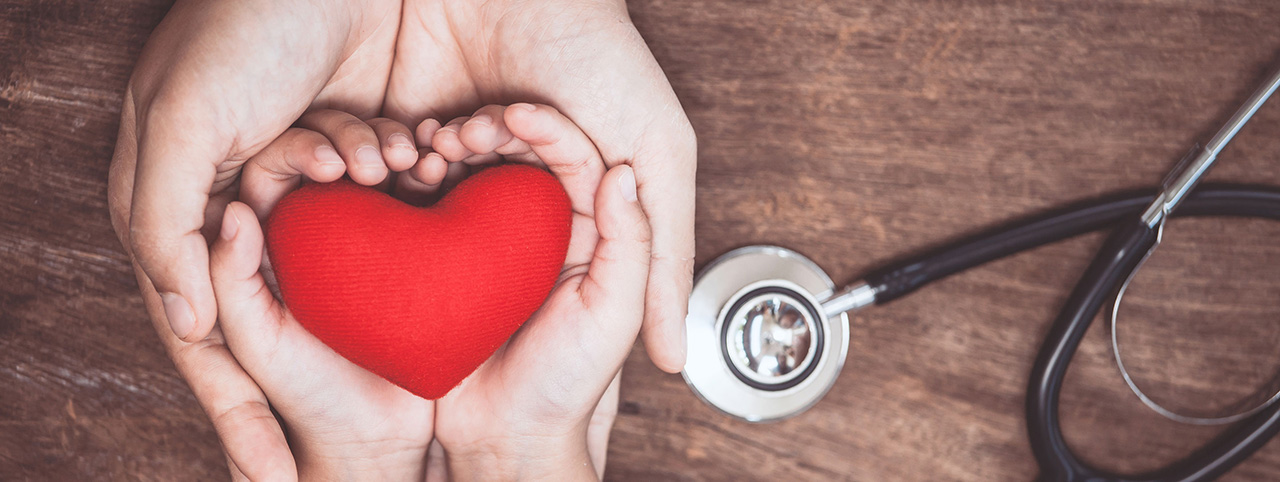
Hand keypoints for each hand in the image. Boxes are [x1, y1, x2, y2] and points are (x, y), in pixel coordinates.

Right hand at [108, 0, 400, 477]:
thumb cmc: (238, 28)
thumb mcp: (184, 122)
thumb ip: (167, 224)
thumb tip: (188, 324)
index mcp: (177, 205)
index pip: (208, 338)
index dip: (240, 412)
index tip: (274, 480)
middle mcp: (233, 201)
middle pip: (277, 310)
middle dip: (324, 327)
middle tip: (379, 407)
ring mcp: (292, 178)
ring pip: (331, 246)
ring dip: (367, 218)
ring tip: (386, 152)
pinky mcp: (345, 145)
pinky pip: (370, 193)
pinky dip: (387, 167)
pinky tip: (403, 145)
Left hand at [383, 0, 696, 372]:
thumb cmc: (603, 56)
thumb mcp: (658, 154)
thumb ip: (664, 255)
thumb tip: (675, 363)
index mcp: (578, 196)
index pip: (557, 265)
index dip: (541, 265)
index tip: (534, 264)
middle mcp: (520, 182)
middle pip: (493, 242)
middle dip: (483, 225)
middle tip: (483, 186)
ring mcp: (466, 154)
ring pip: (444, 210)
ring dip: (445, 187)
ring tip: (451, 149)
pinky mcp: (418, 127)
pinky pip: (401, 170)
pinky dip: (409, 159)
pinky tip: (423, 139)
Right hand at [418, 105, 651, 479]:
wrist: (502, 441)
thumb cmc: (565, 386)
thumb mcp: (611, 315)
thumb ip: (631, 246)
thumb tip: (623, 174)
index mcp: (588, 233)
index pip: (577, 161)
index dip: (550, 129)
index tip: (518, 111)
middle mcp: (540, 230)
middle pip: (523, 156)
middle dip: (495, 130)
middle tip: (467, 127)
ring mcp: (490, 241)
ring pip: (475, 171)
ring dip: (454, 147)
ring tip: (433, 146)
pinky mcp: (445, 257)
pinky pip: (434, 205)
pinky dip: (420, 180)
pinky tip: (405, 169)